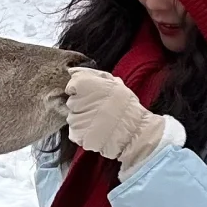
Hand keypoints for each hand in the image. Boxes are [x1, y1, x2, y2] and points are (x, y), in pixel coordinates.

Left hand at [65, 69, 182, 172]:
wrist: (134, 132)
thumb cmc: (126, 106)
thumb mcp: (114, 82)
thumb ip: (92, 75)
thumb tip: (72, 71)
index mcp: (84, 84)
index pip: (72, 86)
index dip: (82, 91)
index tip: (92, 95)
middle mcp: (76, 100)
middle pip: (72, 102)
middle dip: (83, 105)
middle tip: (100, 109)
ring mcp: (75, 119)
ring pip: (73, 117)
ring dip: (83, 119)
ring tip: (100, 121)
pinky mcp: (77, 135)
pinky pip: (75, 132)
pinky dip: (84, 133)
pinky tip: (97, 131)